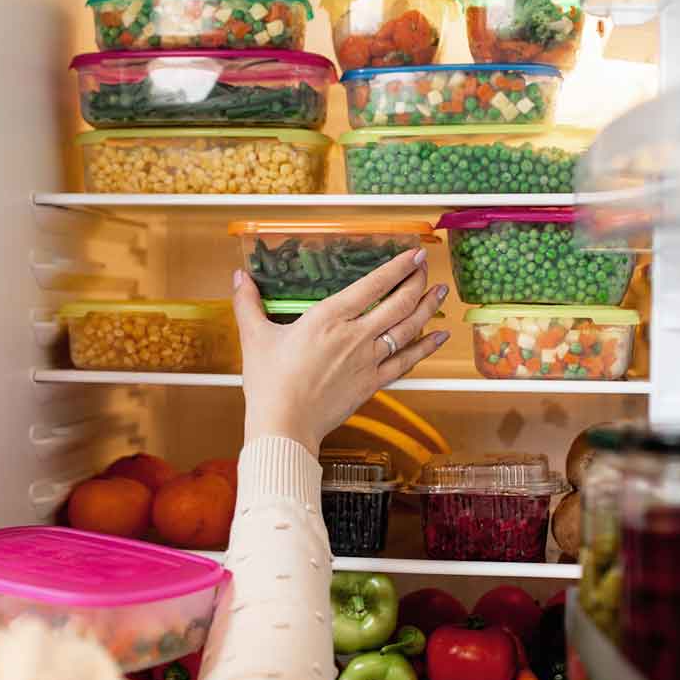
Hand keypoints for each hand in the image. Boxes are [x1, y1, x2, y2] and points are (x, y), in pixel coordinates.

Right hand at [231, 248, 448, 454]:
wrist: (284, 425)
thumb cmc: (269, 383)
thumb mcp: (255, 337)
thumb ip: (248, 304)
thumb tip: (239, 278)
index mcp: (328, 318)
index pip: (372, 285)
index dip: (397, 267)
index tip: (414, 254)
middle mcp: (355, 336)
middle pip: (398, 303)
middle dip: (416, 282)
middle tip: (426, 269)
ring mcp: (367, 361)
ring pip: (407, 329)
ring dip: (427, 309)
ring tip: (440, 293)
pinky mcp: (372, 384)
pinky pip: (406, 362)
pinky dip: (425, 348)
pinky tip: (437, 337)